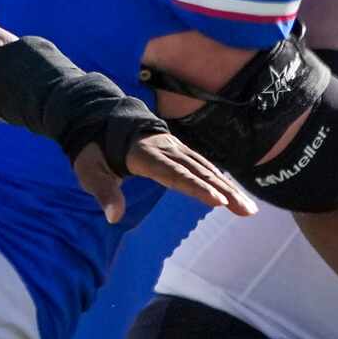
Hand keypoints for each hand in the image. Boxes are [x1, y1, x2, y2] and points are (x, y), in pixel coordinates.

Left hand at [73, 128, 257, 225]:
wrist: (102, 120)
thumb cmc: (94, 152)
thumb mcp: (89, 172)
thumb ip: (104, 193)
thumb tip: (114, 218)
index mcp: (144, 154)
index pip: (174, 174)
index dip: (195, 187)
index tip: (216, 201)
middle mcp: (166, 149)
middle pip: (199, 172)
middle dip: (225, 191)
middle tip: (245, 211)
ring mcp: (175, 148)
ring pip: (207, 169)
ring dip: (230, 189)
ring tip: (248, 210)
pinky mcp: (180, 152)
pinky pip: (204, 166)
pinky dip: (222, 181)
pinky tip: (235, 196)